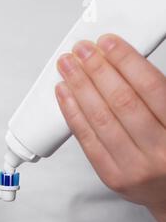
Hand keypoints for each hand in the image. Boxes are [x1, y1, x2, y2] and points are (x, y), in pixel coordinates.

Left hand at [54, 34, 165, 221]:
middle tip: (81, 51)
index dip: (125, 61)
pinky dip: (73, 114)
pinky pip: (87, 142)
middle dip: (97, 71)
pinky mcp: (111, 177)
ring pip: (100, 120)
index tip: (107, 43)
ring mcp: (134, 167)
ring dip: (79, 88)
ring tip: (67, 68)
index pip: (151, 88)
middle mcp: (159, 151)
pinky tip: (65, 96)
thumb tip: (123, 63)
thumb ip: (157, 95)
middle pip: (121, 102)